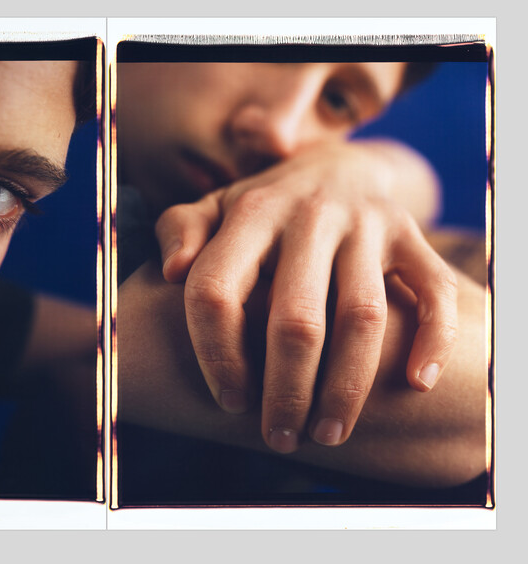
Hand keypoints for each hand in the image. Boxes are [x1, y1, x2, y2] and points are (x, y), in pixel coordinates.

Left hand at [154, 141, 458, 453]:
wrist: (335, 167)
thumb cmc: (261, 210)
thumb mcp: (212, 209)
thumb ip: (179, 232)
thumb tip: (171, 272)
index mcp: (249, 213)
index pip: (217, 291)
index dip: (216, 355)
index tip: (229, 400)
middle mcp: (308, 216)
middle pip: (295, 320)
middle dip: (285, 392)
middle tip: (280, 438)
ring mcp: (365, 225)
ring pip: (361, 318)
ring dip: (346, 387)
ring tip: (328, 434)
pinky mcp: (410, 235)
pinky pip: (433, 291)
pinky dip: (432, 340)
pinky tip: (416, 385)